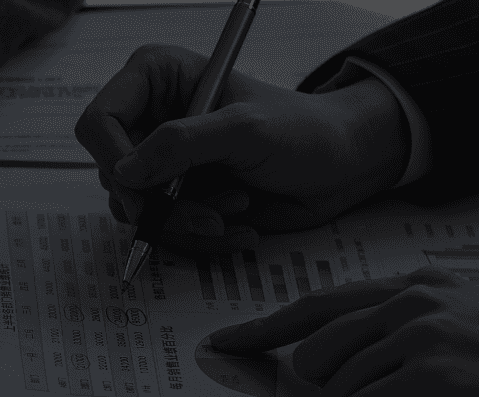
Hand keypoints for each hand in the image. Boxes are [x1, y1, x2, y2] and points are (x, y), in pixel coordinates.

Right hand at [72, 44, 408, 253]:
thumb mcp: (246, 129)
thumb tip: (125, 172)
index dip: (115, 160)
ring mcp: (160, 160)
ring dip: (185, 221)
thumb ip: (182, 144)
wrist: (341, 165)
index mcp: (154, 78)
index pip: (99, 121)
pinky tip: (239, 226)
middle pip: (113, 173)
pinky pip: (161, 229)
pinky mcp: (175, 194)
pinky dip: (199, 237)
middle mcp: (148, 117)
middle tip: (211, 214)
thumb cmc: (303, 130)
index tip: (146, 194)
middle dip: (162, 203)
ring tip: (237, 208)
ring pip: (135, 208)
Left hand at [209, 265, 478, 395]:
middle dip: (324, 385)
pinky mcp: (438, 373)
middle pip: (318, 353)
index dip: (264, 327)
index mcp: (411, 285)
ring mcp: (426, 335)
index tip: (222, 343)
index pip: (318, 305)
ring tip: (418, 388)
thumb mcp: (448, 317)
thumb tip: (321, 358)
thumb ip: (391, 325)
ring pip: (341, 386)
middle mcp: (413, 302)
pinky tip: (424, 395)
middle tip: (366, 390)